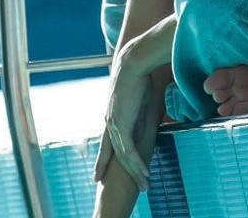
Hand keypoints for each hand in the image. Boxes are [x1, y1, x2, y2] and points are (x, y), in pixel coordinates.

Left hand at [93, 41, 152, 191]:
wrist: (133, 62)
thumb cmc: (138, 74)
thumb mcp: (139, 100)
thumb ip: (140, 115)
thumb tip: (146, 124)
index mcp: (111, 116)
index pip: (107, 143)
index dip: (104, 159)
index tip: (100, 173)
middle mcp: (109, 122)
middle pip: (115, 154)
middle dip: (122, 172)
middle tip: (133, 186)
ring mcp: (114, 124)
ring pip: (123, 155)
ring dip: (136, 171)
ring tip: (145, 184)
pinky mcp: (122, 123)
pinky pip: (130, 149)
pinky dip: (137, 162)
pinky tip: (145, 172)